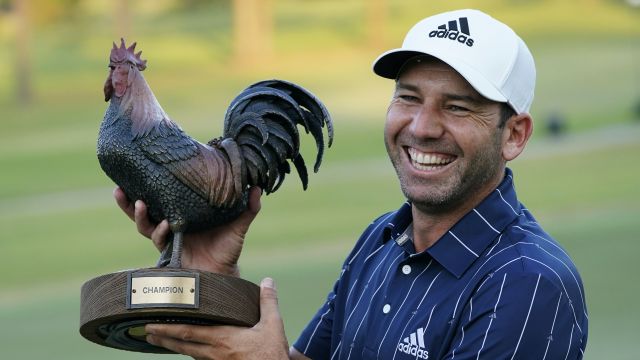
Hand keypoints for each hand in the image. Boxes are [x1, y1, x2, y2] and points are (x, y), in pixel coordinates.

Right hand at [114, 186, 261, 274]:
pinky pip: (159, 240)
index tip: (137, 173)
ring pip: (145, 225)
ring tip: (139, 202)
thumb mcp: (238, 225)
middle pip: (144, 210)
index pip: (162, 197)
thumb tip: (258, 187)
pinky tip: (165, 223)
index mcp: (184, 213)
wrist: (225, 274)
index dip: (148, 187)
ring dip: (139, 214)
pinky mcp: (169, 253)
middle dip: (129, 201)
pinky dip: (160, 231)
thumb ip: (247, 208)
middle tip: (119, 189)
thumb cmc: (229, 248)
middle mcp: (172, 224)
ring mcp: (168, 238)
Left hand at [145, 278, 288, 359]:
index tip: (153, 323)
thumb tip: (268, 281)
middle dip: (163, 337)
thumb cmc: (272, 354)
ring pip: (189, 353)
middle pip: (183, 344)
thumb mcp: (273, 326)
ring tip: (157, 339)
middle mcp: (215, 352)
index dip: (169, 328)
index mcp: (224, 339)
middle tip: (146, 331)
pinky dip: (188, 353)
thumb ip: (268, 302)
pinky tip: (185, 350)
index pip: (190, 332)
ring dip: (172, 346)